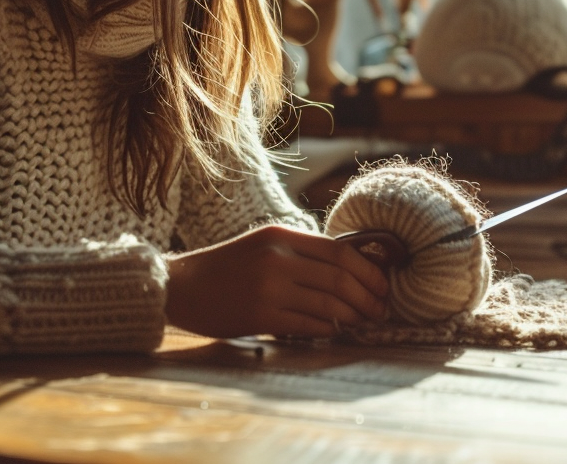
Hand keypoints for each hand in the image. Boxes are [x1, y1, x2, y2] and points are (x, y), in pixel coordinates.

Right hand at [164, 225, 390, 338]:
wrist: (183, 286)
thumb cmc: (227, 268)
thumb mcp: (264, 246)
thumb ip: (300, 254)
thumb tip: (351, 270)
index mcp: (280, 236)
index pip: (338, 250)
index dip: (368, 270)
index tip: (384, 285)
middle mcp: (277, 258)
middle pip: (339, 277)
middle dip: (368, 296)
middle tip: (381, 309)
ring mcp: (269, 287)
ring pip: (329, 303)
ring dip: (354, 316)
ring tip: (365, 321)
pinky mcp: (261, 315)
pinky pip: (309, 324)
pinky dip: (329, 329)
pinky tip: (336, 330)